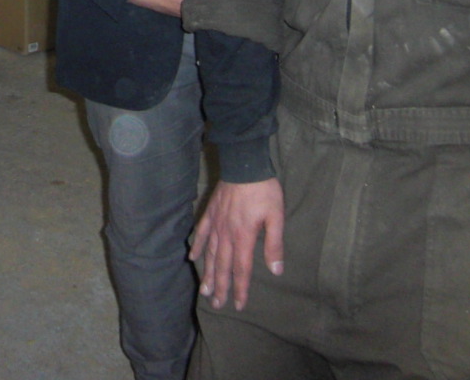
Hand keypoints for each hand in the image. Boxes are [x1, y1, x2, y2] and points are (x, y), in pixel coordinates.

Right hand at [190, 178, 283, 310]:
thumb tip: (276, 270)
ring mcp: (216, 223)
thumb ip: (274, 244)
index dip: (240, 289)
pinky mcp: (211, 212)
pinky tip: (193, 257)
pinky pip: (201, 233)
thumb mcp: (276, 217)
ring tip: (205, 290)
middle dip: (221, 287)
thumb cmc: (264, 191)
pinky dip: (198, 246)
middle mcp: (226, 234)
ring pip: (210, 254)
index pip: (241, 269)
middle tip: (216, 305)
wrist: (244, 163)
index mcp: (243, 237)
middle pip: (223, 266)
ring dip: (208, 273)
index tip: (238, 305)